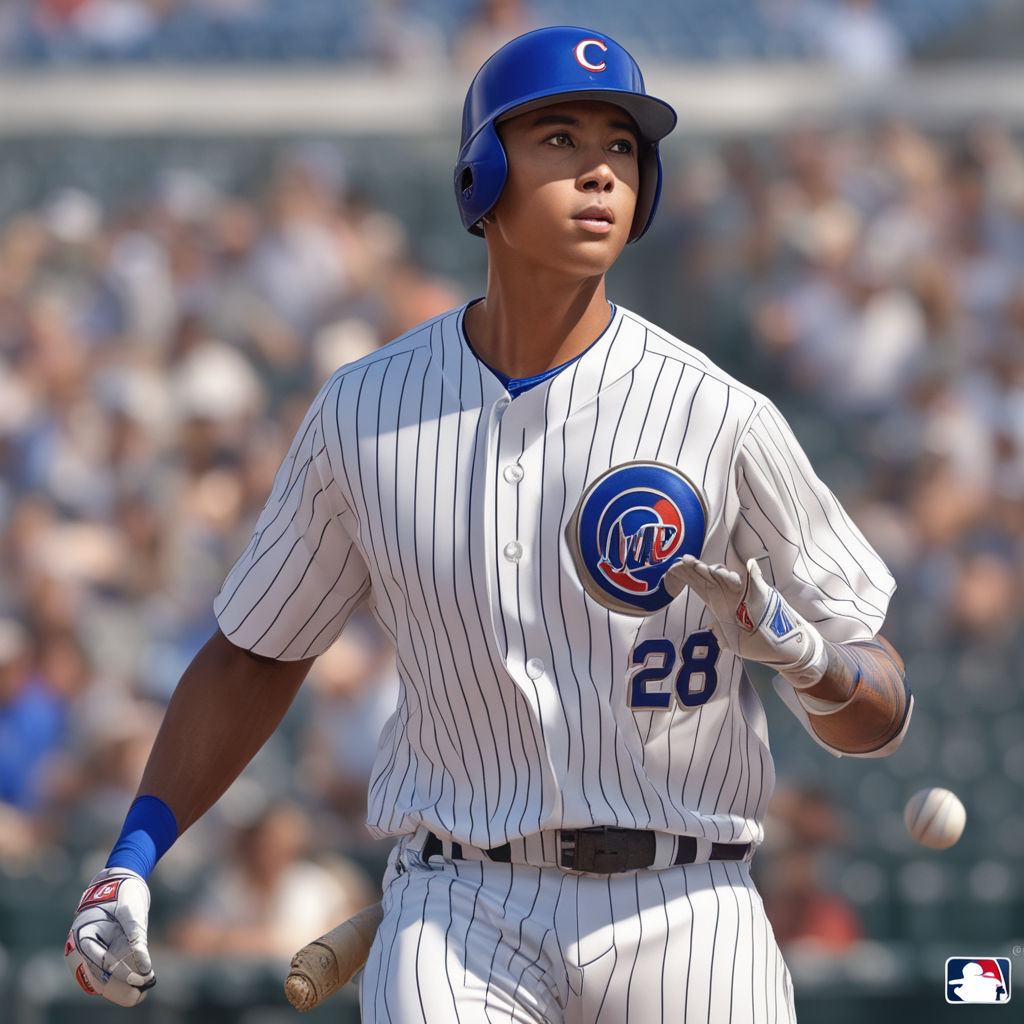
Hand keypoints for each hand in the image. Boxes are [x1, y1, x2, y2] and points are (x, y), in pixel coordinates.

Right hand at [65, 867, 154, 1006]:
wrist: (122, 880)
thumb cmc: (124, 893)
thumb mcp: (131, 911)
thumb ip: (136, 937)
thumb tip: (145, 966)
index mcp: (85, 933)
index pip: (98, 960)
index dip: (119, 972)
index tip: (140, 978)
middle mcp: (86, 946)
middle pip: (98, 976)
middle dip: (119, 987)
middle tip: (141, 994)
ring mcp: (96, 950)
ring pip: (104, 977)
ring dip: (121, 986)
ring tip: (143, 992)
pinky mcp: (107, 951)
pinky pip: (113, 969)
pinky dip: (126, 975)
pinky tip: (143, 980)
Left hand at [663, 554, 826, 687]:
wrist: (782, 647)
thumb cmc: (758, 644)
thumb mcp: (734, 642)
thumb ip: (723, 635)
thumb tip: (715, 629)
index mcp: (721, 604)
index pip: (701, 586)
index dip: (689, 576)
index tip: (676, 568)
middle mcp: (731, 596)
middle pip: (711, 578)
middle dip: (698, 569)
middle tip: (686, 561)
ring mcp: (746, 594)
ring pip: (728, 579)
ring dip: (715, 573)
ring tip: (702, 567)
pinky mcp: (762, 597)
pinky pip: (754, 585)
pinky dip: (752, 576)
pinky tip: (750, 566)